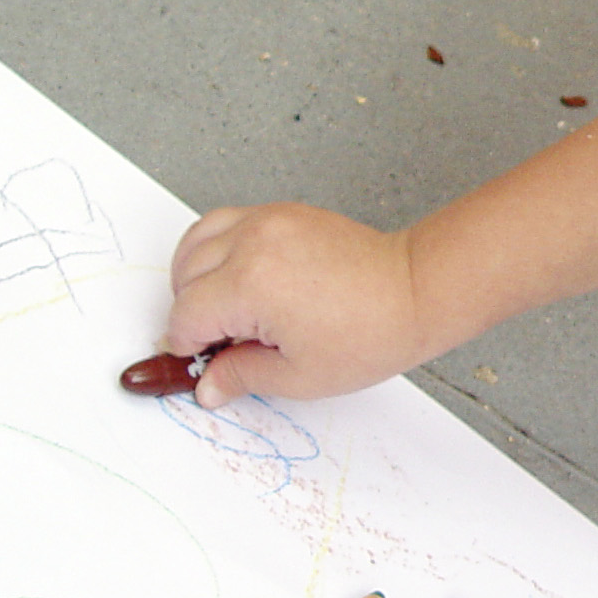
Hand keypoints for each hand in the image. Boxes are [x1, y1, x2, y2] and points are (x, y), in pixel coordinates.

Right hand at [163, 202, 427, 405]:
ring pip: (196, 242)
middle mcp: (252, 244)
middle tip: (222, 340)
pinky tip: (240, 278)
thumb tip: (207, 385)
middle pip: (185, 276)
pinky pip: (226, 223)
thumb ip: (241, 376)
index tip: (201, 360)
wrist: (413, 292)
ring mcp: (266, 221)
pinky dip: (219, 249)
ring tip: (224, 308)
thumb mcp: (299, 376)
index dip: (188, 345)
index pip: (186, 315)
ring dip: (196, 276)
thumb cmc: (369, 333)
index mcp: (250, 285)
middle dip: (192, 312)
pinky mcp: (282, 212)